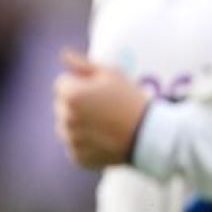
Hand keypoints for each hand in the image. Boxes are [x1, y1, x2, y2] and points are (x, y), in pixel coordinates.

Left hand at [54, 49, 149, 169]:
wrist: (150, 135)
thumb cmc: (131, 99)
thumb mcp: (112, 74)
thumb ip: (84, 65)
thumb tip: (63, 54)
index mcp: (71, 95)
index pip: (62, 83)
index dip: (82, 84)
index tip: (102, 91)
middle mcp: (65, 119)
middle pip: (62, 105)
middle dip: (78, 104)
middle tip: (106, 108)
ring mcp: (70, 140)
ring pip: (67, 126)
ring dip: (80, 123)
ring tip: (106, 125)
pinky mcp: (77, 157)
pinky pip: (75, 145)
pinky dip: (87, 143)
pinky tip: (106, 139)